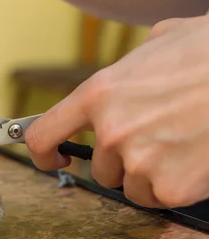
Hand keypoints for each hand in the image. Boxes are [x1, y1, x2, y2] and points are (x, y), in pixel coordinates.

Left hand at [25, 16, 208, 208]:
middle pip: (101, 169)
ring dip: (150, 175)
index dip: (44, 154)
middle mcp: (111, 131)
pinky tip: (196, 161)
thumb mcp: (163, 40)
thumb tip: (132, 67)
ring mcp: (139, 162)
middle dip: (124, 161)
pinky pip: (161, 198)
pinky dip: (177, 187)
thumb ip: (132, 64)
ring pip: (131, 187)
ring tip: (183, 145)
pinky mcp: (171, 187)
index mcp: (99, 94)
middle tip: (160, 139)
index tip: (56, 161)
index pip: (44, 135)